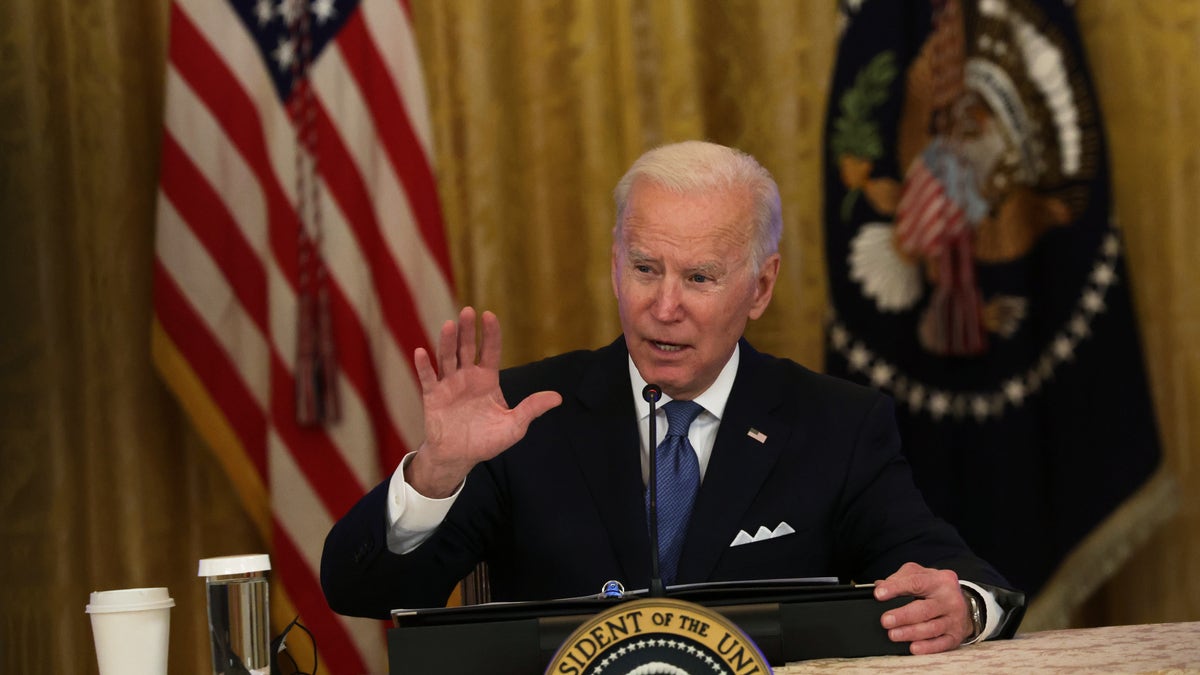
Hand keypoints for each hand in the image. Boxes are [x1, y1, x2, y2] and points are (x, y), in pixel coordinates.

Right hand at [406, 307, 561, 497]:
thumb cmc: (487, 440)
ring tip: (448, 325)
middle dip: (468, 331)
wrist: (460, 457)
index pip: (490, 351)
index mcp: (487, 380)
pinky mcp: (433, 397)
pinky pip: (428, 378)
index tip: (490, 315)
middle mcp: (467, 377)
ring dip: (446, 342)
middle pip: (467, 348)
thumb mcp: (514, 426)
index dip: (490, 334)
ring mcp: (449, 385)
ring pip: (447, 358)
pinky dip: (424, 365)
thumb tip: (558, 398)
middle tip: (468, 311)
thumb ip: (531, 409)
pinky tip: (420, 351)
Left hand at [873, 562, 973, 654]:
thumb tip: (880, 586)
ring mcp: (955, 619)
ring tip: (893, 634)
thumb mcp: (920, 576)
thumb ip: (899, 579)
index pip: (916, 582)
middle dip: (903, 616)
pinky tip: (914, 647)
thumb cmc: (936, 590)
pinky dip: (927, 647)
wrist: (965, 605)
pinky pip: (941, 644)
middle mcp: (950, 599)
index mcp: (940, 580)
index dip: (895, 588)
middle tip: (886, 620)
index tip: (879, 594)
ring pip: (932, 628)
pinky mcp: (955, 636)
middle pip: (924, 609)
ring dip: (910, 633)